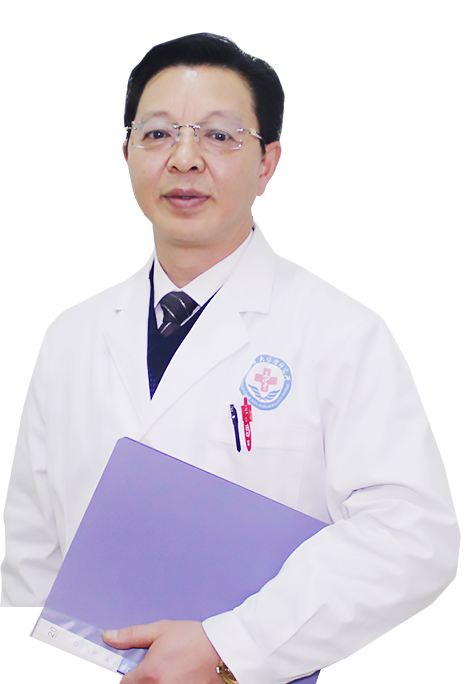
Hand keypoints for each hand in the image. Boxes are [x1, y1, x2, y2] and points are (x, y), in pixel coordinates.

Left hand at [102, 620, 220, 683]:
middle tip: (157, 670)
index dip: (127, 677)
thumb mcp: (161, 630)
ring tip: (169, 672)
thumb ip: (132, 635)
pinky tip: (178, 678)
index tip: (132, 672)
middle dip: (142, 681)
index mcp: (149, 674)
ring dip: (156, 683)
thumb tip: (110, 636)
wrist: (223, 650)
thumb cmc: (195, 640)